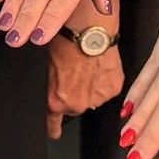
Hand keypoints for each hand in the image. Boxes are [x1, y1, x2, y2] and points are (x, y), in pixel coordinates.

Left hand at [45, 19, 123, 139]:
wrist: (87, 27)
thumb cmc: (64, 39)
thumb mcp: (45, 64)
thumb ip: (48, 85)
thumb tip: (47, 90)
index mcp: (56, 101)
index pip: (52, 125)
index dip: (52, 128)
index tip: (53, 132)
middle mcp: (77, 104)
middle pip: (73, 108)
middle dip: (72, 96)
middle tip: (72, 75)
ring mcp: (98, 97)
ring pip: (90, 99)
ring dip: (88, 88)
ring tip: (85, 66)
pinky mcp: (114, 88)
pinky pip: (106, 89)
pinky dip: (102, 80)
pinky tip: (97, 65)